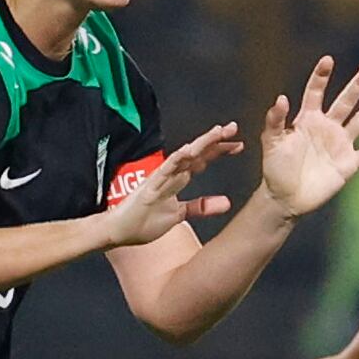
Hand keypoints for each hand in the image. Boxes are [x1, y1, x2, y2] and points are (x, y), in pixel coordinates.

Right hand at [104, 123, 241, 247]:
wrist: (118, 231)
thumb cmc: (144, 222)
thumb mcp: (180, 215)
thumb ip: (202, 207)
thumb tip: (226, 203)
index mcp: (178, 178)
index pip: (202, 160)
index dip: (219, 151)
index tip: (239, 144)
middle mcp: (171, 173)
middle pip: (196, 153)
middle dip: (215, 140)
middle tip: (234, 128)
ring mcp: (160, 177)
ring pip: (184, 156)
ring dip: (200, 144)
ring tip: (217, 132)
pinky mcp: (150, 185)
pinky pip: (166, 169)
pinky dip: (178, 159)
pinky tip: (190, 149)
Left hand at [258, 56, 358, 218]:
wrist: (285, 198)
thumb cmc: (275, 169)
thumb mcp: (272, 142)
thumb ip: (275, 121)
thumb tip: (281, 98)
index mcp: (307, 119)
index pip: (315, 92)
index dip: (321, 76)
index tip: (328, 60)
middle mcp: (327, 127)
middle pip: (346, 101)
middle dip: (357, 85)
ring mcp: (340, 144)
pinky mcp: (349, 163)